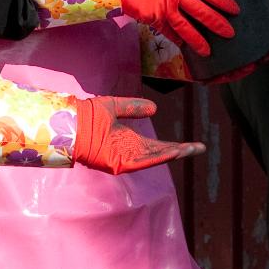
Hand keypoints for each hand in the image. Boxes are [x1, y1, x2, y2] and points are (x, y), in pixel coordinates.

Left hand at [72, 96, 204, 174]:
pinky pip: (141, 161)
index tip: (192, 144)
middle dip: (179, 151)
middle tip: (199, 148)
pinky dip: (156, 158)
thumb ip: (134, 107)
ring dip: (172, 154)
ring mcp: (124, 158)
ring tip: (190, 149)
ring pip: (153, 158)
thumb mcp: (116, 106)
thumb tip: (155, 109)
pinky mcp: (118, 162)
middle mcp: (129, 151)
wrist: (69, 122)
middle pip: (159, 153)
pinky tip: (171, 152)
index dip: (174, 145)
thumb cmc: (87, 115)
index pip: (157, 145)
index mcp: (129, 140)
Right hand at [117, 0, 239, 54]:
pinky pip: (168, 31)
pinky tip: (184, 46)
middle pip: (202, 12)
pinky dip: (177, 39)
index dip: (224, 1)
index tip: (235, 10)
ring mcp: (165, 7)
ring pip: (186, 27)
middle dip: (218, 24)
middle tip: (230, 34)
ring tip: (208, 51)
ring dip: (198, 40)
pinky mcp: (153, 18)